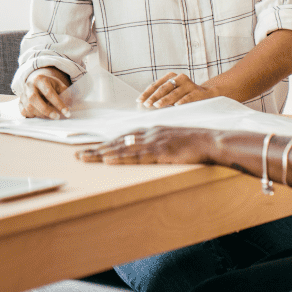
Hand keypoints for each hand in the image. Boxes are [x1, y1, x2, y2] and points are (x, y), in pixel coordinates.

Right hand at [20, 67, 71, 118]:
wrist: (37, 82)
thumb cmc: (50, 85)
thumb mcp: (58, 85)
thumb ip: (65, 93)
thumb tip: (70, 104)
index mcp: (40, 79)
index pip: (49, 92)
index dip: (58, 103)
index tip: (67, 112)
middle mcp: (29, 86)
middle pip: (34, 99)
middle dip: (46, 110)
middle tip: (57, 117)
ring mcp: (23, 94)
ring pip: (28, 107)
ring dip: (40, 114)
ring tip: (50, 116)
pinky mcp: (20, 102)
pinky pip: (24, 111)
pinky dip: (32, 116)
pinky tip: (40, 116)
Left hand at [76, 126, 215, 164]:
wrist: (212, 141)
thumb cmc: (196, 144)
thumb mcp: (175, 141)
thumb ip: (160, 144)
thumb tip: (148, 152)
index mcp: (152, 131)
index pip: (124, 138)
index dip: (107, 144)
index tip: (92, 149)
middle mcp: (149, 133)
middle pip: (118, 141)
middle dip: (97, 149)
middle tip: (78, 155)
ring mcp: (154, 142)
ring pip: (122, 148)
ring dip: (101, 153)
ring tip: (84, 158)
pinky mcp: (160, 151)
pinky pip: (136, 156)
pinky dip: (120, 157)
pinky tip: (107, 160)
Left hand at [138, 72, 215, 107]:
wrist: (206, 94)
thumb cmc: (184, 95)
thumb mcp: (172, 93)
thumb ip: (161, 96)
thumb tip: (145, 104)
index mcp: (171, 77)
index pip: (156, 85)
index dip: (147, 93)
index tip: (139, 101)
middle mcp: (180, 78)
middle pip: (164, 88)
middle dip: (154, 97)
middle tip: (147, 104)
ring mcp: (189, 84)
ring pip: (175, 93)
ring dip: (165, 100)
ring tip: (157, 105)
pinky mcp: (197, 92)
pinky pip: (189, 97)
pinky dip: (182, 101)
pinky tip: (177, 105)